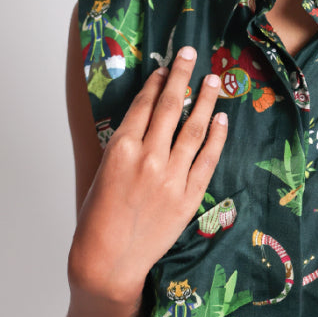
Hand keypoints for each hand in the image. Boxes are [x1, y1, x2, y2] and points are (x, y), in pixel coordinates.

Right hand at [67, 44, 228, 301]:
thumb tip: (143, 124)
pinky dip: (215, 137)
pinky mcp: (188, 198)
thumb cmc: (96, 221)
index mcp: (119, 148)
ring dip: (205, 101)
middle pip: (170, 107)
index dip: (157, 83)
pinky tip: (221, 120)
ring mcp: (171, 177)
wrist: (108, 262)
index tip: (166, 67)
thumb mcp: (101, 173)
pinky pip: (207, 160)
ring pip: (193, 129)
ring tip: (214, 80)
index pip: (144, 105)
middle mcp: (147, 157)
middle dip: (183, 76)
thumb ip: (123, 148)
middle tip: (193, 54)